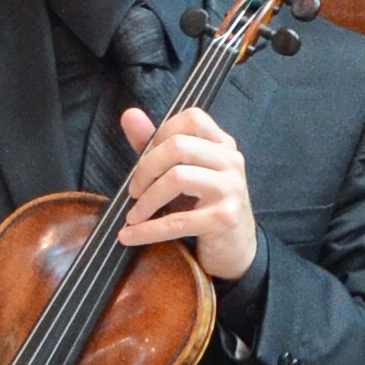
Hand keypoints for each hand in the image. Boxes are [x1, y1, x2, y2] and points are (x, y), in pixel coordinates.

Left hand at [118, 104, 257, 279]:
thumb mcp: (182, 172)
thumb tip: (129, 115)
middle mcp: (232, 161)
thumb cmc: (205, 207)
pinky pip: (177, 221)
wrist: (236, 249)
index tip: (146, 159)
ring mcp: (231, 189)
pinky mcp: (225, 218)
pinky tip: (129, 236)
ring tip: (134, 215)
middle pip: (179, 146)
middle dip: (146, 169)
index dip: (161, 134)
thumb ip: (156, 145)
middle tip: (134, 191)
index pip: (191, 119)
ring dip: (146, 200)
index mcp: (223, 144)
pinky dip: (147, 230)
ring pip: (177, 178)